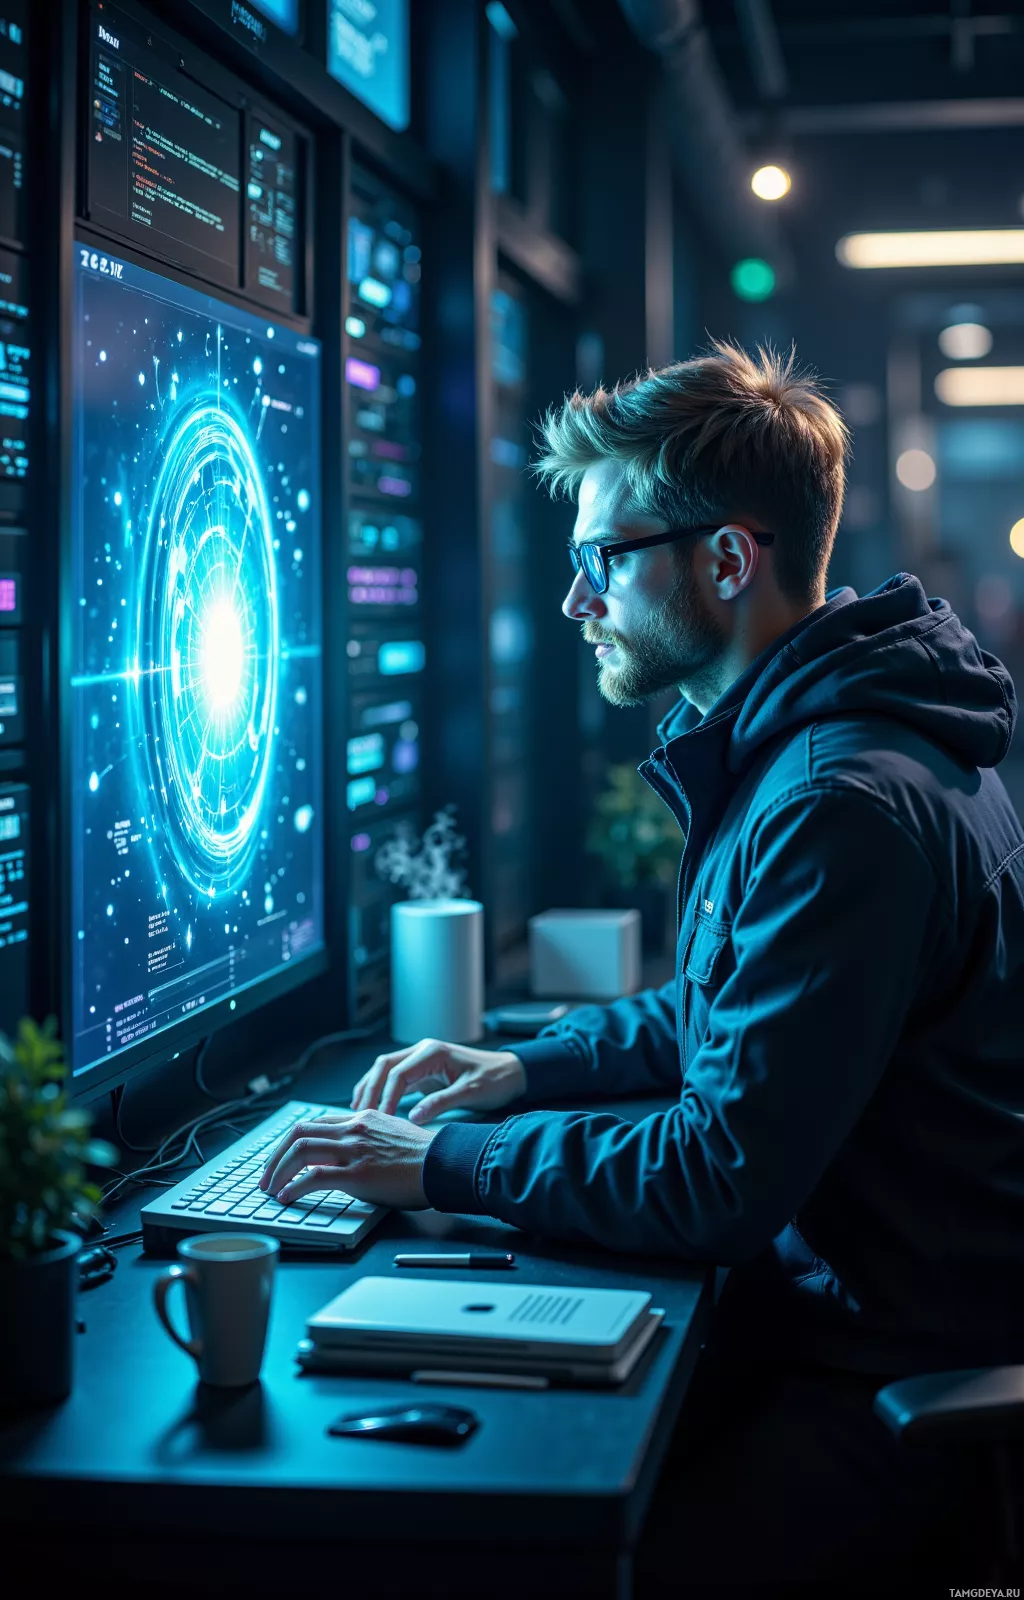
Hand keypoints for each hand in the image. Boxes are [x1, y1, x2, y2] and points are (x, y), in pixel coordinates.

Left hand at [259, 1109, 437, 1209]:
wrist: (445, 1163)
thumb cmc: (425, 1156)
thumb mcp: (393, 1133)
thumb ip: (369, 1137)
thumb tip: (350, 1153)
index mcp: (362, 1117)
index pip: (314, 1123)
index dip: (291, 1141)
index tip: (280, 1158)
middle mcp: (354, 1128)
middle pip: (299, 1133)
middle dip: (274, 1155)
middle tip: (265, 1175)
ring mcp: (354, 1149)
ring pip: (300, 1150)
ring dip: (277, 1171)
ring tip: (270, 1188)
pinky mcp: (357, 1173)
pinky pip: (314, 1176)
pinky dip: (294, 1187)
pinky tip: (287, 1197)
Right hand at [351, 1039, 527, 1123]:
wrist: (510, 1072)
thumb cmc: (494, 1080)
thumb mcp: (470, 1093)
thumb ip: (441, 1103)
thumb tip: (412, 1118)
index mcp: (433, 1053)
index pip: (398, 1072)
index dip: (386, 1096)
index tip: (380, 1118)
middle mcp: (423, 1051)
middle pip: (384, 1066)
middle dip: (370, 1089)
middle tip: (361, 1115)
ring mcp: (421, 1058)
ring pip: (385, 1068)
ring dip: (370, 1087)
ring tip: (359, 1110)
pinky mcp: (422, 1069)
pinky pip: (394, 1076)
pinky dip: (381, 1088)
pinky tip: (373, 1103)